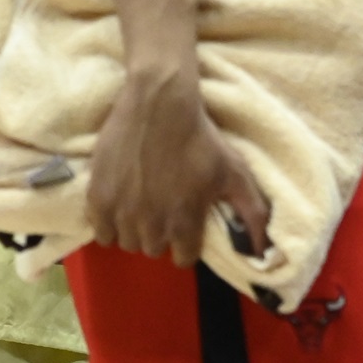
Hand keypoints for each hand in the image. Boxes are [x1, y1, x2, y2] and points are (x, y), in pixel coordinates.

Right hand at [86, 72, 269, 265]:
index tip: (183, 225)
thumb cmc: (199, 137)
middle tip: (161, 211)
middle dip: (159, 235)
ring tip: (139, 208)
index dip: (185, 243)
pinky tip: (117, 206)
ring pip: (127, 242)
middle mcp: (153, 224)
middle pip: (153, 249)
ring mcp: (123, 211)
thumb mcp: (235, 173)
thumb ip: (254, 214)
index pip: (184, 259)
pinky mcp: (99, 196)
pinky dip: (107, 223)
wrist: (158, 104)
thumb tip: (263, 251)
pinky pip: (100, 230)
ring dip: (133, 230)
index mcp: (186, 222)